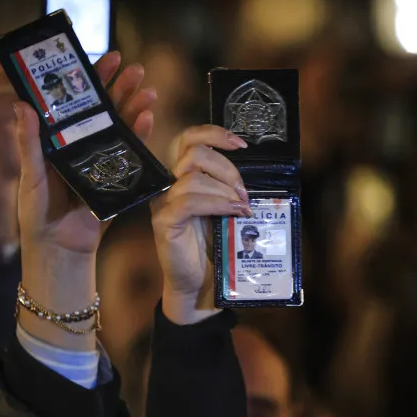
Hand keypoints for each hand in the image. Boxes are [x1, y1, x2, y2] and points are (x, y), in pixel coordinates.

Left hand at [15, 53, 156, 348]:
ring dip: (135, 106)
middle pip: (104, 109)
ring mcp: (103, 161)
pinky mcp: (118, 178)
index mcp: (60, 140)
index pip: (77, 102)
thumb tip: (21, 104)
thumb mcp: (29, 175)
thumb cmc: (37, 214)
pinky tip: (147, 117)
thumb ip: (28, 141)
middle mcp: (83, 146)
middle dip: (120, 87)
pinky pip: (131, 153)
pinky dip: (140, 135)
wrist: (58, 250)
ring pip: (121, 126)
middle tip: (132, 67)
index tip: (103, 56)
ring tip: (147, 87)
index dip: (91, 79)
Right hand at [150, 125, 249, 324]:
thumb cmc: (214, 245)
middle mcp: (167, 185)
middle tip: (243, 192)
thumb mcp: (224, 208)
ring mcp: (163, 203)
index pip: (188, 139)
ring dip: (224, 189)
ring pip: (192, 177)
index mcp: (181, 176)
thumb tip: (253, 172)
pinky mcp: (164, 222)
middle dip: (225, 167)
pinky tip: (233, 212)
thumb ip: (227, 187)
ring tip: (241, 207)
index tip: (241, 144)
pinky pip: (189, 202)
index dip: (213, 133)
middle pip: (192, 152)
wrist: (202, 283)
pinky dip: (217, 203)